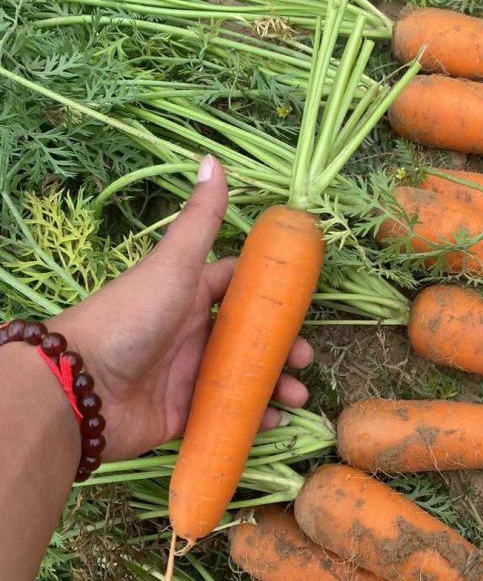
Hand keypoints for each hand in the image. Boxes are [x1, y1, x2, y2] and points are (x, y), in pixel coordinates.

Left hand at [51, 156, 311, 461]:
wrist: (82, 387)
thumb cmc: (132, 317)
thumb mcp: (172, 265)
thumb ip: (199, 220)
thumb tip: (213, 159)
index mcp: (192, 296)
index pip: (239, 290)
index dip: (271, 297)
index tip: (301, 306)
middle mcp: (193, 333)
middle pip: (251, 339)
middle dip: (282, 348)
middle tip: (303, 359)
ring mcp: (188, 375)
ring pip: (245, 379)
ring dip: (275, 385)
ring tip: (297, 397)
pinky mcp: (183, 414)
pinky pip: (227, 415)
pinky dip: (253, 418)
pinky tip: (274, 420)